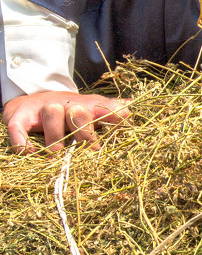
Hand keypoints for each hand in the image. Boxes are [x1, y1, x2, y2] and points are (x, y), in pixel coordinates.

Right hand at [3, 91, 131, 152]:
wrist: (30, 101)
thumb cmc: (66, 112)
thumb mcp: (88, 110)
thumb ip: (107, 111)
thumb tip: (130, 106)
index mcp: (85, 107)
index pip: (102, 108)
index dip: (114, 113)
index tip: (126, 118)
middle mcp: (65, 106)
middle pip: (79, 111)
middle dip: (86, 130)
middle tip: (92, 149)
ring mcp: (41, 110)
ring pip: (52, 114)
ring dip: (56, 136)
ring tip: (58, 154)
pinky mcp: (18, 118)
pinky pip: (18, 128)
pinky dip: (23, 143)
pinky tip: (31, 154)